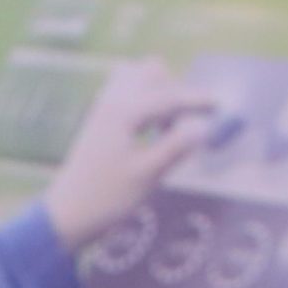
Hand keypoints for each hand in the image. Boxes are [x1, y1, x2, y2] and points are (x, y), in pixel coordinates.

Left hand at [44, 57, 219, 253]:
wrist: (66, 216)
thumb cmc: (107, 197)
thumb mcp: (148, 174)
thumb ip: (177, 146)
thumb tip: (204, 126)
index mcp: (125, 112)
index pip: (169, 96)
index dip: (198, 100)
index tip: (221, 104)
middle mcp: (112, 102)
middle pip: (151, 72)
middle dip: (175, 89)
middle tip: (185, 121)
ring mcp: (102, 109)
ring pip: (136, 78)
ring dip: (158, 92)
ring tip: (167, 125)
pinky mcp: (99, 120)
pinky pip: (126, 93)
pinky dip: (145, 100)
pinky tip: (151, 129)